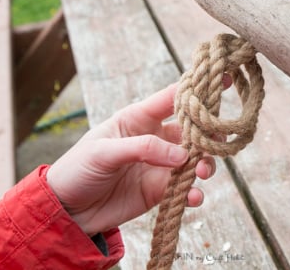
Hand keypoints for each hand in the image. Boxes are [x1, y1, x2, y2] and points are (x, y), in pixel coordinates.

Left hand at [46, 81, 228, 235]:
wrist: (67, 210)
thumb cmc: (78, 170)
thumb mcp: (103, 152)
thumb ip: (142, 148)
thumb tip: (181, 155)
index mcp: (139, 118)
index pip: (172, 97)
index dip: (197, 88)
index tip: (222, 77)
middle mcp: (154, 138)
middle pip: (191, 129)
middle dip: (208, 133)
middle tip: (217, 141)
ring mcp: (159, 165)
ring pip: (194, 159)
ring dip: (205, 164)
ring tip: (203, 173)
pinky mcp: (160, 190)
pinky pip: (185, 188)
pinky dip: (194, 193)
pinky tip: (193, 198)